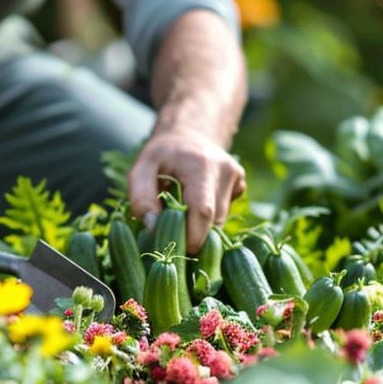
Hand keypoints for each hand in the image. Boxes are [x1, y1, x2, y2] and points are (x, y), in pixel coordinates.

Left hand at [129, 129, 245, 252]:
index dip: (193, 236)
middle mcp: (226, 170)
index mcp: (201, 165)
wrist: (189, 132)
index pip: (203, 211)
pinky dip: (209, 215)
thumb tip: (153, 226)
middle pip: (213, 220)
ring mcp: (237, 177)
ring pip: (220, 219)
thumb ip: (141, 196)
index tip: (178, 251)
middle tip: (172, 232)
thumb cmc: (161, 154)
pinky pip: (225, 212)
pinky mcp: (241, 184)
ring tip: (182, 209)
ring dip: (200, 224)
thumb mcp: (141, 168)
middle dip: (194, 233)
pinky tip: (197, 199)